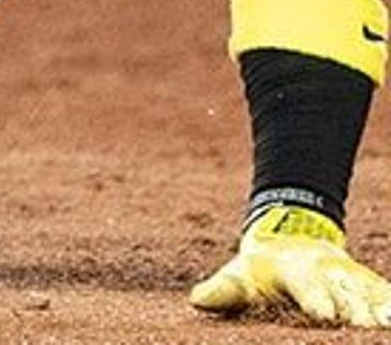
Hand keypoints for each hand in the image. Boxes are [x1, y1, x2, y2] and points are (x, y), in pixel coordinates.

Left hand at [191, 204, 390, 326]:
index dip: (315, 299)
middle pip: (347, 291)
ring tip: (388, 324)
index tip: (324, 314)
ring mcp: (354, 280)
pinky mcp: (370, 291)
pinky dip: (390, 308)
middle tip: (365, 325)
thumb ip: (224, 290)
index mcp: (296, 268)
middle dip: (358, 310)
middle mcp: (330, 272)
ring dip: (382, 310)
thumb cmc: (260, 270)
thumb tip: (197, 300)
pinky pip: (385, 298)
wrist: (293, 242)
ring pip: (372, 295)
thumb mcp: (239, 276)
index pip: (306, 285)